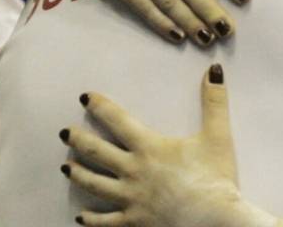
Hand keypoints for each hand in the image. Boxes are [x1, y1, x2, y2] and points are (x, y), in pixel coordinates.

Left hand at [63, 66, 244, 225]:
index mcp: (149, 147)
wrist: (215, 220)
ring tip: (66, 167)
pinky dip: (91, 219)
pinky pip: (106, 222)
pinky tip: (81, 217)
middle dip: (78, 140)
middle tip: (64, 133)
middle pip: (97, 152)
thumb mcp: (217, 135)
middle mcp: (133, 171)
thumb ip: (214, 101)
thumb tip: (214, 70)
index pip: (118, 121)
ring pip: (95, 185)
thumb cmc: (215, 178)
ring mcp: (131, 199)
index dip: (100, 107)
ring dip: (78, 174)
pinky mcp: (135, 222)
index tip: (85, 98)